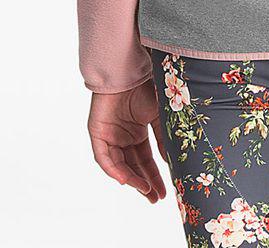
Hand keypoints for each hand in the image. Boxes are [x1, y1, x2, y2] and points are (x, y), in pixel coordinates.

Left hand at [88, 80, 166, 202]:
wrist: (127, 70)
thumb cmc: (145, 87)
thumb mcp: (159, 116)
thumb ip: (163, 138)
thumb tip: (171, 162)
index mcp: (138, 130)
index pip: (146, 159)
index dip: (154, 175)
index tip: (165, 191)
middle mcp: (123, 135)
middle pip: (133, 166)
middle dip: (144, 183)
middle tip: (155, 198)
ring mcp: (110, 135)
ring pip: (119, 165)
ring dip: (132, 179)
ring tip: (145, 191)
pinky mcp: (97, 133)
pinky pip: (103, 158)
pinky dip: (113, 169)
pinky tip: (125, 180)